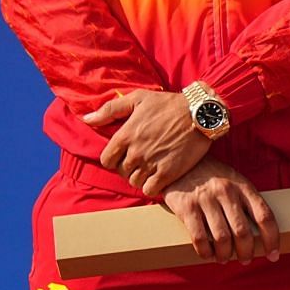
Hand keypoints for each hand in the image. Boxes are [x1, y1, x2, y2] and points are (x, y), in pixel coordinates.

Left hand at [85, 89, 210, 195]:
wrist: (203, 112)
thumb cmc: (170, 103)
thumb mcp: (139, 98)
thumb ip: (110, 109)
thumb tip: (86, 119)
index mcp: (125, 135)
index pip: (106, 160)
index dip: (115, 159)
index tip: (127, 155)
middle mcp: (135, 152)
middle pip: (122, 172)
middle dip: (130, 168)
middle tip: (144, 160)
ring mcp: (151, 163)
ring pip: (135, 182)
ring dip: (142, 177)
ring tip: (153, 168)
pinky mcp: (168, 172)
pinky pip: (150, 190)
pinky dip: (153, 186)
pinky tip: (160, 177)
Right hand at [162, 159, 280, 263]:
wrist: (183, 163)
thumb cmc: (215, 177)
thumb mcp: (236, 182)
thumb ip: (247, 203)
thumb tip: (263, 233)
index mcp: (244, 187)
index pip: (265, 216)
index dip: (272, 239)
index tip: (274, 255)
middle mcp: (227, 192)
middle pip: (243, 231)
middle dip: (246, 252)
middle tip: (246, 260)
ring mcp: (206, 200)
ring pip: (222, 238)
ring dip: (225, 255)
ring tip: (225, 259)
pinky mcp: (187, 208)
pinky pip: (199, 238)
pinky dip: (206, 252)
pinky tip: (209, 255)